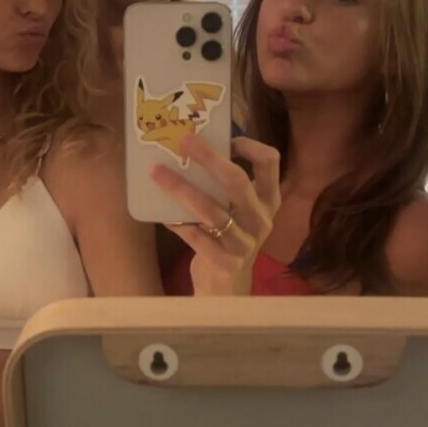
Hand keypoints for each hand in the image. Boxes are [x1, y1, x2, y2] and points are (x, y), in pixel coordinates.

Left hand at [149, 135, 280, 295]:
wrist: (228, 288)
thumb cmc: (230, 239)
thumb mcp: (240, 212)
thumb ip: (226, 188)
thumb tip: (192, 149)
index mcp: (268, 201)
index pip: (270, 163)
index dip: (249, 145)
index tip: (226, 139)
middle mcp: (260, 219)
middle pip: (237, 180)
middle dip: (209, 157)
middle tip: (183, 141)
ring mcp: (243, 242)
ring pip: (210, 209)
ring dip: (181, 187)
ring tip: (157, 172)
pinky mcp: (224, 261)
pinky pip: (195, 236)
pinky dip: (177, 222)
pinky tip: (163, 214)